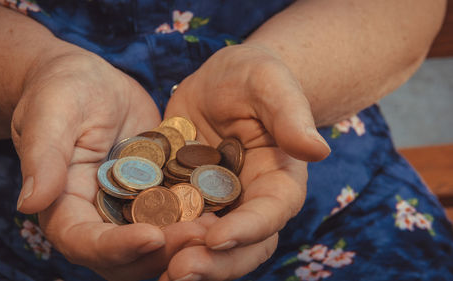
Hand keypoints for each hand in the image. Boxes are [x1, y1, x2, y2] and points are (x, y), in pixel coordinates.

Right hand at [11, 50, 205, 279]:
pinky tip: (226, 210)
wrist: (93, 82)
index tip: (153, 235)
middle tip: (201, 235)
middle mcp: (97, 217)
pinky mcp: (156, 195)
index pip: (84, 242)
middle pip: (126, 255)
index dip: (116, 246)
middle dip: (163, 251)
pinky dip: (198, 219)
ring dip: (186, 242)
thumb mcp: (51, 113)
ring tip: (221, 227)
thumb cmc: (64, 90)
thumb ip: (42, 156)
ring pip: (156, 244)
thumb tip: (28, 203)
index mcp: (64, 206)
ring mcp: (129, 209)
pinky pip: (177, 216)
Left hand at [160, 44, 330, 279]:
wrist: (221, 83)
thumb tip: (318, 150)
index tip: (217, 236)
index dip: (248, 229)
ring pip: (207, 247)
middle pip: (241, 245)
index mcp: (279, 180)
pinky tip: (134, 248)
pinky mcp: (186, 201)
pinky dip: (158, 242)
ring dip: (184, 261)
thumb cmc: (253, 77)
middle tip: (179, 271)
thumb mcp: (270, 83)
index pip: (271, 212)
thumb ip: (291, 115)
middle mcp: (250, 203)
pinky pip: (174, 227)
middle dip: (214, 263)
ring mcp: (217, 207)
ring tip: (157, 270)